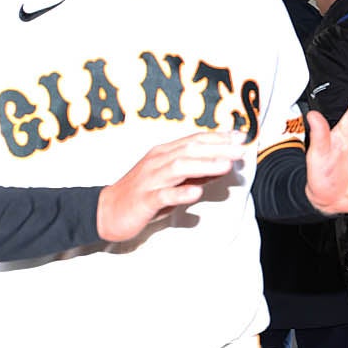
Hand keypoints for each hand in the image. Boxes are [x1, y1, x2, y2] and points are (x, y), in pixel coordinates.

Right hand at [97, 132, 244, 242]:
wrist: (106, 211)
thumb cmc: (142, 195)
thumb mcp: (171, 180)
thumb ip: (195, 173)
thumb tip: (223, 165)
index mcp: (163, 154)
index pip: (193, 140)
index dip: (218, 137)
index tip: (240, 136)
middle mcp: (157, 162)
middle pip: (189, 150)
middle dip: (217, 148)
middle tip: (241, 150)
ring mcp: (150, 180)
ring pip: (179, 168)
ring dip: (204, 166)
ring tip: (226, 166)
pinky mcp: (144, 200)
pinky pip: (163, 195)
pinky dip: (181, 192)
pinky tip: (197, 192)